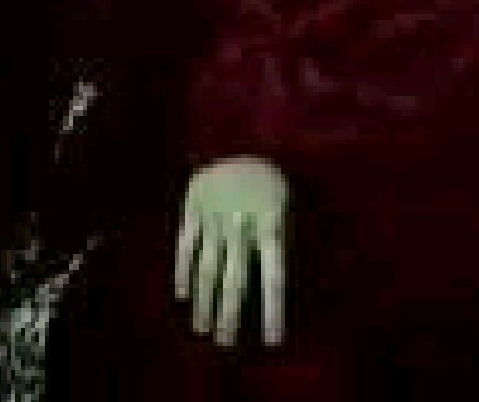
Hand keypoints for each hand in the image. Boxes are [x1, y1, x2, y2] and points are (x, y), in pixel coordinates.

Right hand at [174, 157, 286, 347]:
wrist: (242, 135)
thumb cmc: (271, 179)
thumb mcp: (290, 203)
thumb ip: (287, 239)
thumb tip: (295, 279)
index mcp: (272, 222)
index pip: (273, 275)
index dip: (273, 309)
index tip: (273, 340)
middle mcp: (242, 223)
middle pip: (234, 279)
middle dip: (229, 314)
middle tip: (225, 343)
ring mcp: (216, 214)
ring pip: (208, 266)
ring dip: (204, 301)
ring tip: (203, 328)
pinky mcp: (194, 205)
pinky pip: (187, 243)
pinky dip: (183, 270)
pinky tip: (183, 295)